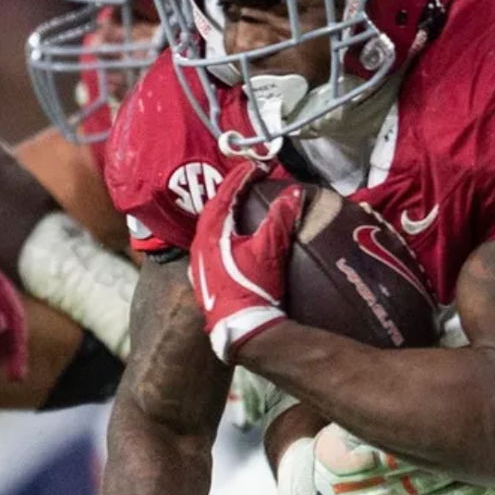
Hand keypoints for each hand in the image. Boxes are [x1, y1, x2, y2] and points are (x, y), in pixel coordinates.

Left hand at [189, 163, 302, 361]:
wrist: (240, 330)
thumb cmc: (251, 288)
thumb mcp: (270, 250)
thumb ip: (280, 218)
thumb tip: (295, 192)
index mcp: (210, 232)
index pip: (225, 194)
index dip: (243, 176)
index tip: (258, 165)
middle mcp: (199, 244)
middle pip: (215, 208)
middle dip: (233, 191)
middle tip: (252, 180)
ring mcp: (200, 262)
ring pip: (213, 227)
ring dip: (229, 212)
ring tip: (246, 204)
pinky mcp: (206, 277)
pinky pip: (214, 243)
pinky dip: (228, 232)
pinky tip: (238, 237)